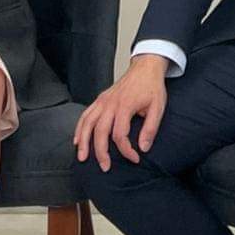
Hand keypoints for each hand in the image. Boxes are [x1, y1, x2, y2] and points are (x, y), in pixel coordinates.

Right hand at [73, 55, 168, 171]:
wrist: (145, 67)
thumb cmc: (151, 86)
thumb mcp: (158, 107)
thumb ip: (150, 128)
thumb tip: (144, 147)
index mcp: (125, 105)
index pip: (120, 135)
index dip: (126, 150)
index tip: (135, 158)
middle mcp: (111, 103)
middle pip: (100, 131)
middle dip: (101, 152)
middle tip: (105, 167)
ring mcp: (103, 100)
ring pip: (87, 122)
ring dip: (83, 141)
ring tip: (82, 157)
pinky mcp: (100, 99)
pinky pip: (86, 114)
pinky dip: (79, 127)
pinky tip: (77, 139)